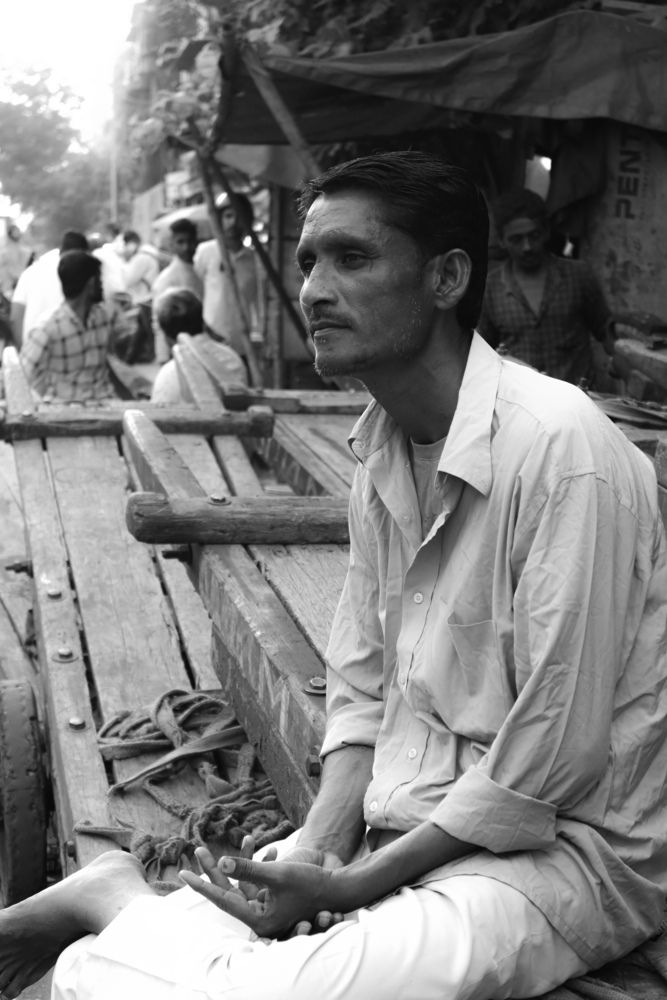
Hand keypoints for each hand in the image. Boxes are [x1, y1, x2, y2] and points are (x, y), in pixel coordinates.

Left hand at [179, 846, 339, 939]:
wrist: (340, 888)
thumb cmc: (312, 884)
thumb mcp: (278, 874)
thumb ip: (249, 868)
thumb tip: (222, 861)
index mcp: (259, 919)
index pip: (224, 899)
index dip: (203, 884)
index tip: (184, 874)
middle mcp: (261, 916)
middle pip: (229, 890)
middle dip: (214, 868)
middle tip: (197, 850)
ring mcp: (268, 906)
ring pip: (241, 882)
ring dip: (234, 861)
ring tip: (220, 844)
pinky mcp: (275, 896)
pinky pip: (257, 878)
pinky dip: (255, 861)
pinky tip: (256, 845)